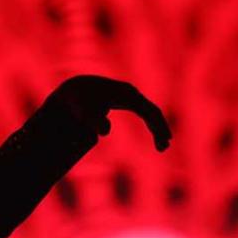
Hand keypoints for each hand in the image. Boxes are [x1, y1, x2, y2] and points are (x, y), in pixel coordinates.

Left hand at [52, 74, 171, 150]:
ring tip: (162, 146)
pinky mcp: (125, 99)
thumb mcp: (83, 112)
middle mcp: (131, 93)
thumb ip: (93, 121)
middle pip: (152, 111)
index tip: (162, 142)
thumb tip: (104, 132)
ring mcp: (129, 95)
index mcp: (126, 95)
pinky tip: (153, 131)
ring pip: (149, 111)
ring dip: (157, 127)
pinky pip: (143, 111)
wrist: (74, 89)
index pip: (148, 112)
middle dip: (160, 129)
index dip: (157, 127)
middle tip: (164, 148)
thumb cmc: (79, 102)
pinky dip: (150, 122)